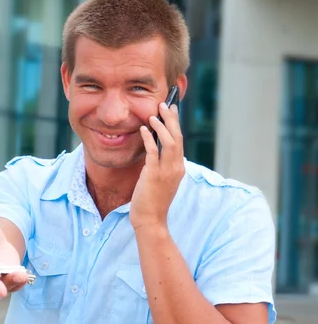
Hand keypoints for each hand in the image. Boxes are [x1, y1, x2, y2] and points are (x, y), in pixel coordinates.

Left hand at [130, 102, 185, 231]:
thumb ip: (162, 162)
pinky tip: (143, 130)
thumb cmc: (152, 199)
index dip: (175, 124)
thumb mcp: (161, 178)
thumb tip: (154, 143)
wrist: (150, 219)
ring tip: (153, 115)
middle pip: (177, 137)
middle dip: (171, 119)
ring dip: (161, 127)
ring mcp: (166, 172)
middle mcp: (176, 168)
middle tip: (165, 104)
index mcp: (179, 168)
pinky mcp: (154, 175)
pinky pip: (153, 152)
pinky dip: (148, 139)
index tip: (172, 109)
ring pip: (169, 143)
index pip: (179, 140)